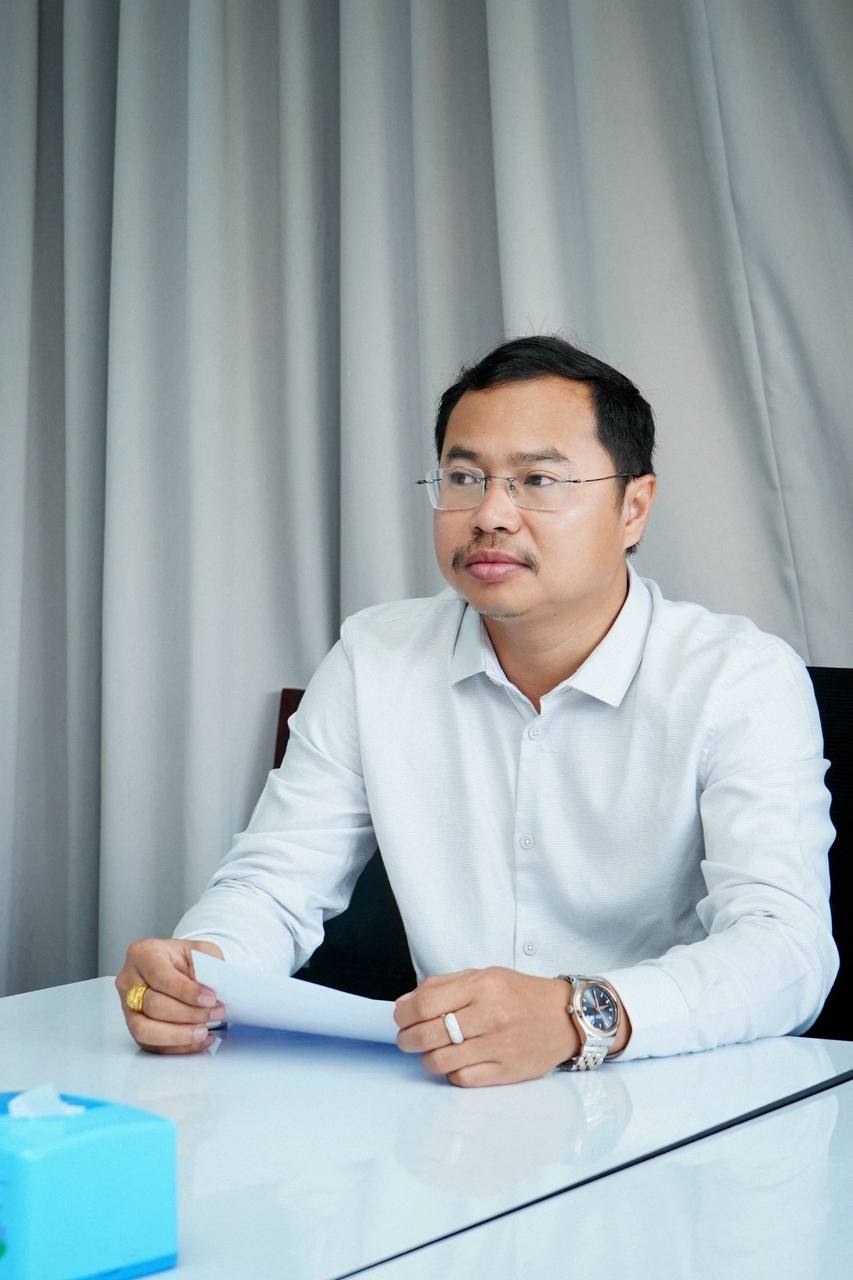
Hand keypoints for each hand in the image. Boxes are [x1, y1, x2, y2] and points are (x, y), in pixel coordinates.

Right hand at [115, 937, 224, 1053]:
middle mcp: (129, 980)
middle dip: (188, 1014)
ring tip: (204, 1032)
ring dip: (179, 1035)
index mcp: (144, 954)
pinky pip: (151, 1045)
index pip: (161, 976)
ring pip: (145, 1030)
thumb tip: (213, 990)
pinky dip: (178, 1047)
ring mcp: (128, 1006)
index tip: (210, 999)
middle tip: (215, 1013)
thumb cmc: (186, 958)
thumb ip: (208, 966)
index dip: (186, 991)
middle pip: (153, 1005)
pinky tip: (198, 1040)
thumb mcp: (201, 951)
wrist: (177, 967)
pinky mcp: (134, 1027)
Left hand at [394, 967, 578, 1086]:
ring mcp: (499, 1046)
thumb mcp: (484, 976)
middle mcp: (491, 1015)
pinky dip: (450, 1073)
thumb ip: (444, 986)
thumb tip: (405, 1003)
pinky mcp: (506, 1072)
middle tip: (405, 1039)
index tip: (400, 1018)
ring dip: (425, 1058)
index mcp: (483, 986)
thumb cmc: (521, 995)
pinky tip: (453, 1063)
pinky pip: (462, 1078)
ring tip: (428, 1051)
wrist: (565, 1018)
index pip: (426, 1003)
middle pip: (429, 1034)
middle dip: (407, 1039)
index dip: (404, 1014)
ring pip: (442, 1061)